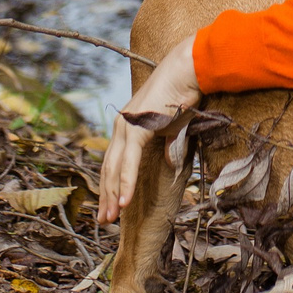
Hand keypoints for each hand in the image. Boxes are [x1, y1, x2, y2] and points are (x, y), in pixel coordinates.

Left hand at [99, 40, 200, 224]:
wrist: (189, 71)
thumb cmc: (184, 96)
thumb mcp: (173, 127)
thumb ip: (167, 144)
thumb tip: (169, 161)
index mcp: (127, 125)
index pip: (113, 161)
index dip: (110, 185)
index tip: (109, 207)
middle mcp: (121, 126)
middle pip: (108, 168)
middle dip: (105, 196)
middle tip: (104, 221)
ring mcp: (126, 126)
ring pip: (113, 168)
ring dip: (111, 195)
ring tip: (110, 218)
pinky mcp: (137, 128)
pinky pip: (128, 162)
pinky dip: (125, 182)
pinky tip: (124, 202)